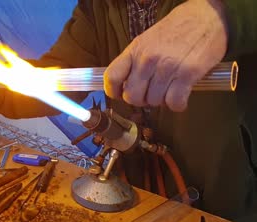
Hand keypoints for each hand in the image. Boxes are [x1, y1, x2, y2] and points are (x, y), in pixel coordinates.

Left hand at [104, 0, 227, 111]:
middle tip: (150, 94)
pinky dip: (177, 105)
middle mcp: (148, 59)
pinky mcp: (188, 74)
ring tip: (169, 89)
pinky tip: (180, 97)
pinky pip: (174, 102)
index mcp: (135, 50)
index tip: (120, 94)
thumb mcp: (147, 40)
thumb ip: (135, 60)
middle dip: (140, 100)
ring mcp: (167, 67)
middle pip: (132, 96)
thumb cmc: (177, 29)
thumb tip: (126, 85)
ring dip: (161, 101)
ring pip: (153, 101)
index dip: (114, 91)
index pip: (112, 77)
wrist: (208, 16)